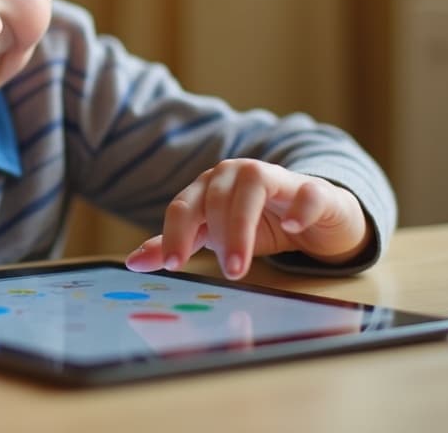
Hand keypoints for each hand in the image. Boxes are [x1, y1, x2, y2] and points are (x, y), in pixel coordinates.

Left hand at [124, 159, 367, 278]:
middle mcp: (236, 175)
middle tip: (225, 273)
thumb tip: (133, 262)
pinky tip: (292, 227)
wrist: (314, 216)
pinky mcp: (311, 189)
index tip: (174, 265)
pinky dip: (298, 207)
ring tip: (241, 266)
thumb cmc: (257, 224)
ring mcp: (275, 177)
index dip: (175, 234)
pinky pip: (304, 191)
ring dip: (243, 227)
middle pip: (215, 197)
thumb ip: (178, 244)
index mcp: (208, 187)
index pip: (183, 206)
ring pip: (252, 187)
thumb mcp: (213, 236)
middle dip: (217, 236)